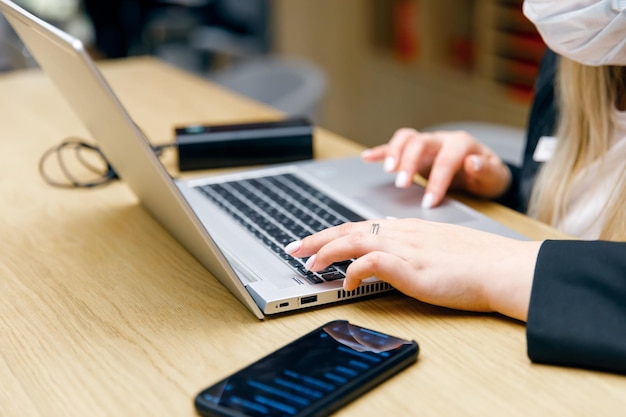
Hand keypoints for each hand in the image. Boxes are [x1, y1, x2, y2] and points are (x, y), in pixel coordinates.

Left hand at [285, 219, 540, 320]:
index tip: (312, 241)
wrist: (502, 267)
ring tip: (307, 264)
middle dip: (316, 238)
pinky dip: (352, 270)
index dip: (332, 233)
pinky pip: (371, 263)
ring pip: (353, 240)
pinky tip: (345, 282)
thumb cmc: (476, 261)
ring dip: (325, 251)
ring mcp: (406, 248)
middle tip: (292, 247)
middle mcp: (401, 234)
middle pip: (348, 229)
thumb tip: (387, 238)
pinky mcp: (412, 266)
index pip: (359, 226)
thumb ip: (410, 241)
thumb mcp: (437, 245)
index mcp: (407, 229)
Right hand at [361, 128, 512, 207]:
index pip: (446, 160)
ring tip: (388, 170)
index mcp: (461, 144)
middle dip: (410, 162)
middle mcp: (441, 139)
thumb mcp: (494, 176)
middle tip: (403, 184)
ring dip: (394, 153)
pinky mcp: (414, 151)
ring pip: (406, 138)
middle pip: (420, 142)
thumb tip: (474, 162)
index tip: (429, 202)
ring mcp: (426, 143)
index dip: (437, 181)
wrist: (484, 171)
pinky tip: (367, 158)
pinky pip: (395, 146)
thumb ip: (486, 170)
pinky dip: (381, 151)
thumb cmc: (487, 176)